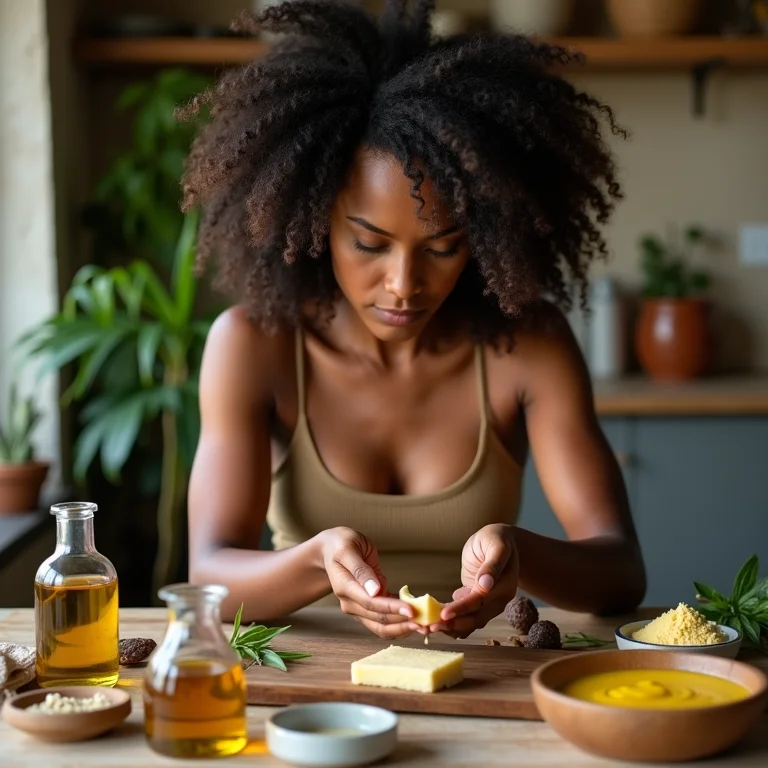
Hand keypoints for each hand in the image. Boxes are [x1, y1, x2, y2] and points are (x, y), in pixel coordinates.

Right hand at [319, 527, 419, 638]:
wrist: (331, 550)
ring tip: (423, 626)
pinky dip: (399, 622)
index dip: (391, 609)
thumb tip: (374, 590)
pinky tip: (414, 620)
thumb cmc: (340, 545)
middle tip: (426, 622)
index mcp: (344, 587)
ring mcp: (357, 607)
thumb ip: (360, 570)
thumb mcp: (348, 549)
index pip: (370, 603)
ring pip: (381, 626)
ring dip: (402, 628)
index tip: (411, 611)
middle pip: (378, 619)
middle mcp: (349, 602)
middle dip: (402, 622)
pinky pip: (383, 620)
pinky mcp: (366, 607)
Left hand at [431, 524, 518, 638]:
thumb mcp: (497, 546)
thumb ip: (493, 565)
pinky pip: (467, 615)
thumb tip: (485, 584)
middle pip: (476, 617)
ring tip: (430, 627)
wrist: (502, 542)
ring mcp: (489, 602)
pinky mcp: (478, 601)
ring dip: (452, 626)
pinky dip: (453, 621)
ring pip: (471, 621)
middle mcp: (498, 599)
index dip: (462, 609)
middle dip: (454, 623)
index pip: (481, 601)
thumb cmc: (497, 539)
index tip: (444, 615)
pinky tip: (437, 622)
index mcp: (505, 586)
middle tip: (431, 626)